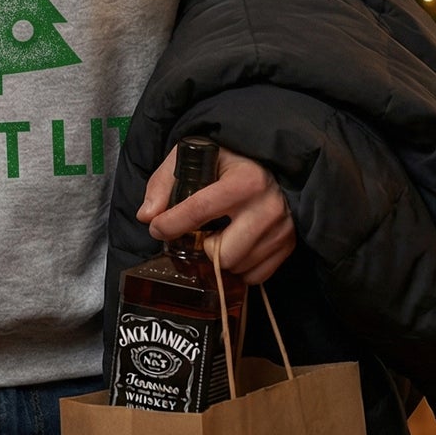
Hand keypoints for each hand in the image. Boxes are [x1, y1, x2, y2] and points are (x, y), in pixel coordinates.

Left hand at [139, 145, 295, 284]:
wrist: (270, 163)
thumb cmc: (227, 161)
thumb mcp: (192, 158)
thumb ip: (164, 183)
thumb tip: (146, 216)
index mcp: (244, 180)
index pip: (200, 211)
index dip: (171, 224)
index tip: (156, 228)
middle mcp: (267, 206)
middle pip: (222, 252)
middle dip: (203, 247)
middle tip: (202, 233)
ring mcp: (282, 229)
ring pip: (238, 267)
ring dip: (221, 257)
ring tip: (221, 236)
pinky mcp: (289, 245)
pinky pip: (256, 276)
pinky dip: (241, 268)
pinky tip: (238, 246)